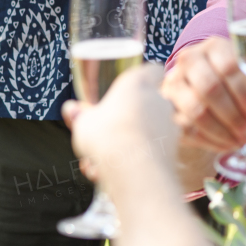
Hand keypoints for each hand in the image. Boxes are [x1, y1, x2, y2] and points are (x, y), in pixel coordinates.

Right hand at [62, 63, 177, 183]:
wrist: (134, 169)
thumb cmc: (106, 135)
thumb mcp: (83, 123)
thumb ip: (80, 115)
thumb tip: (71, 109)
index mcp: (138, 84)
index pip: (153, 70)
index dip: (145, 76)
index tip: (135, 86)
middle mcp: (159, 101)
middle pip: (149, 103)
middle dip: (131, 117)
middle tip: (108, 132)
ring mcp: (169, 125)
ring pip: (148, 131)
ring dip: (129, 143)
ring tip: (100, 162)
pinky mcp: (173, 150)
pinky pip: (150, 152)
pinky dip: (135, 161)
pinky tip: (111, 174)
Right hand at [161, 37, 245, 151]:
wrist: (203, 83)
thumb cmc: (234, 79)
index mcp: (213, 47)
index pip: (228, 67)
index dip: (245, 92)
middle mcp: (188, 61)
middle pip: (210, 89)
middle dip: (235, 116)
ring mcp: (173, 84)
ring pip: (196, 111)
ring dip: (223, 131)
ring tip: (243, 141)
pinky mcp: (166, 109)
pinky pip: (187, 129)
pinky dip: (210, 140)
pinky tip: (228, 144)